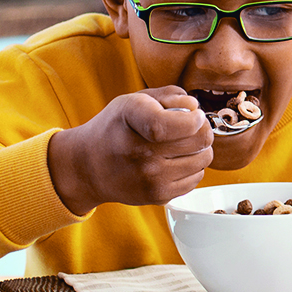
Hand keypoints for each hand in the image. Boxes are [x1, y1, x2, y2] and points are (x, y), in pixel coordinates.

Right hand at [47, 86, 214, 215]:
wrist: (87, 167)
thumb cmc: (115, 128)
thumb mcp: (134, 100)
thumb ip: (170, 95)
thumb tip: (195, 107)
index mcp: (133, 119)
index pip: (178, 123)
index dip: (195, 118)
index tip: (194, 115)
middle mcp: (141, 151)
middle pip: (201, 140)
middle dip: (202, 129)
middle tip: (189, 128)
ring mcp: (150, 178)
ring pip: (204, 159)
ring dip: (199, 149)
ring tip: (180, 145)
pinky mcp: (158, 196)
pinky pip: (196, 178)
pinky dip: (192, 168)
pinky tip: (173, 162)